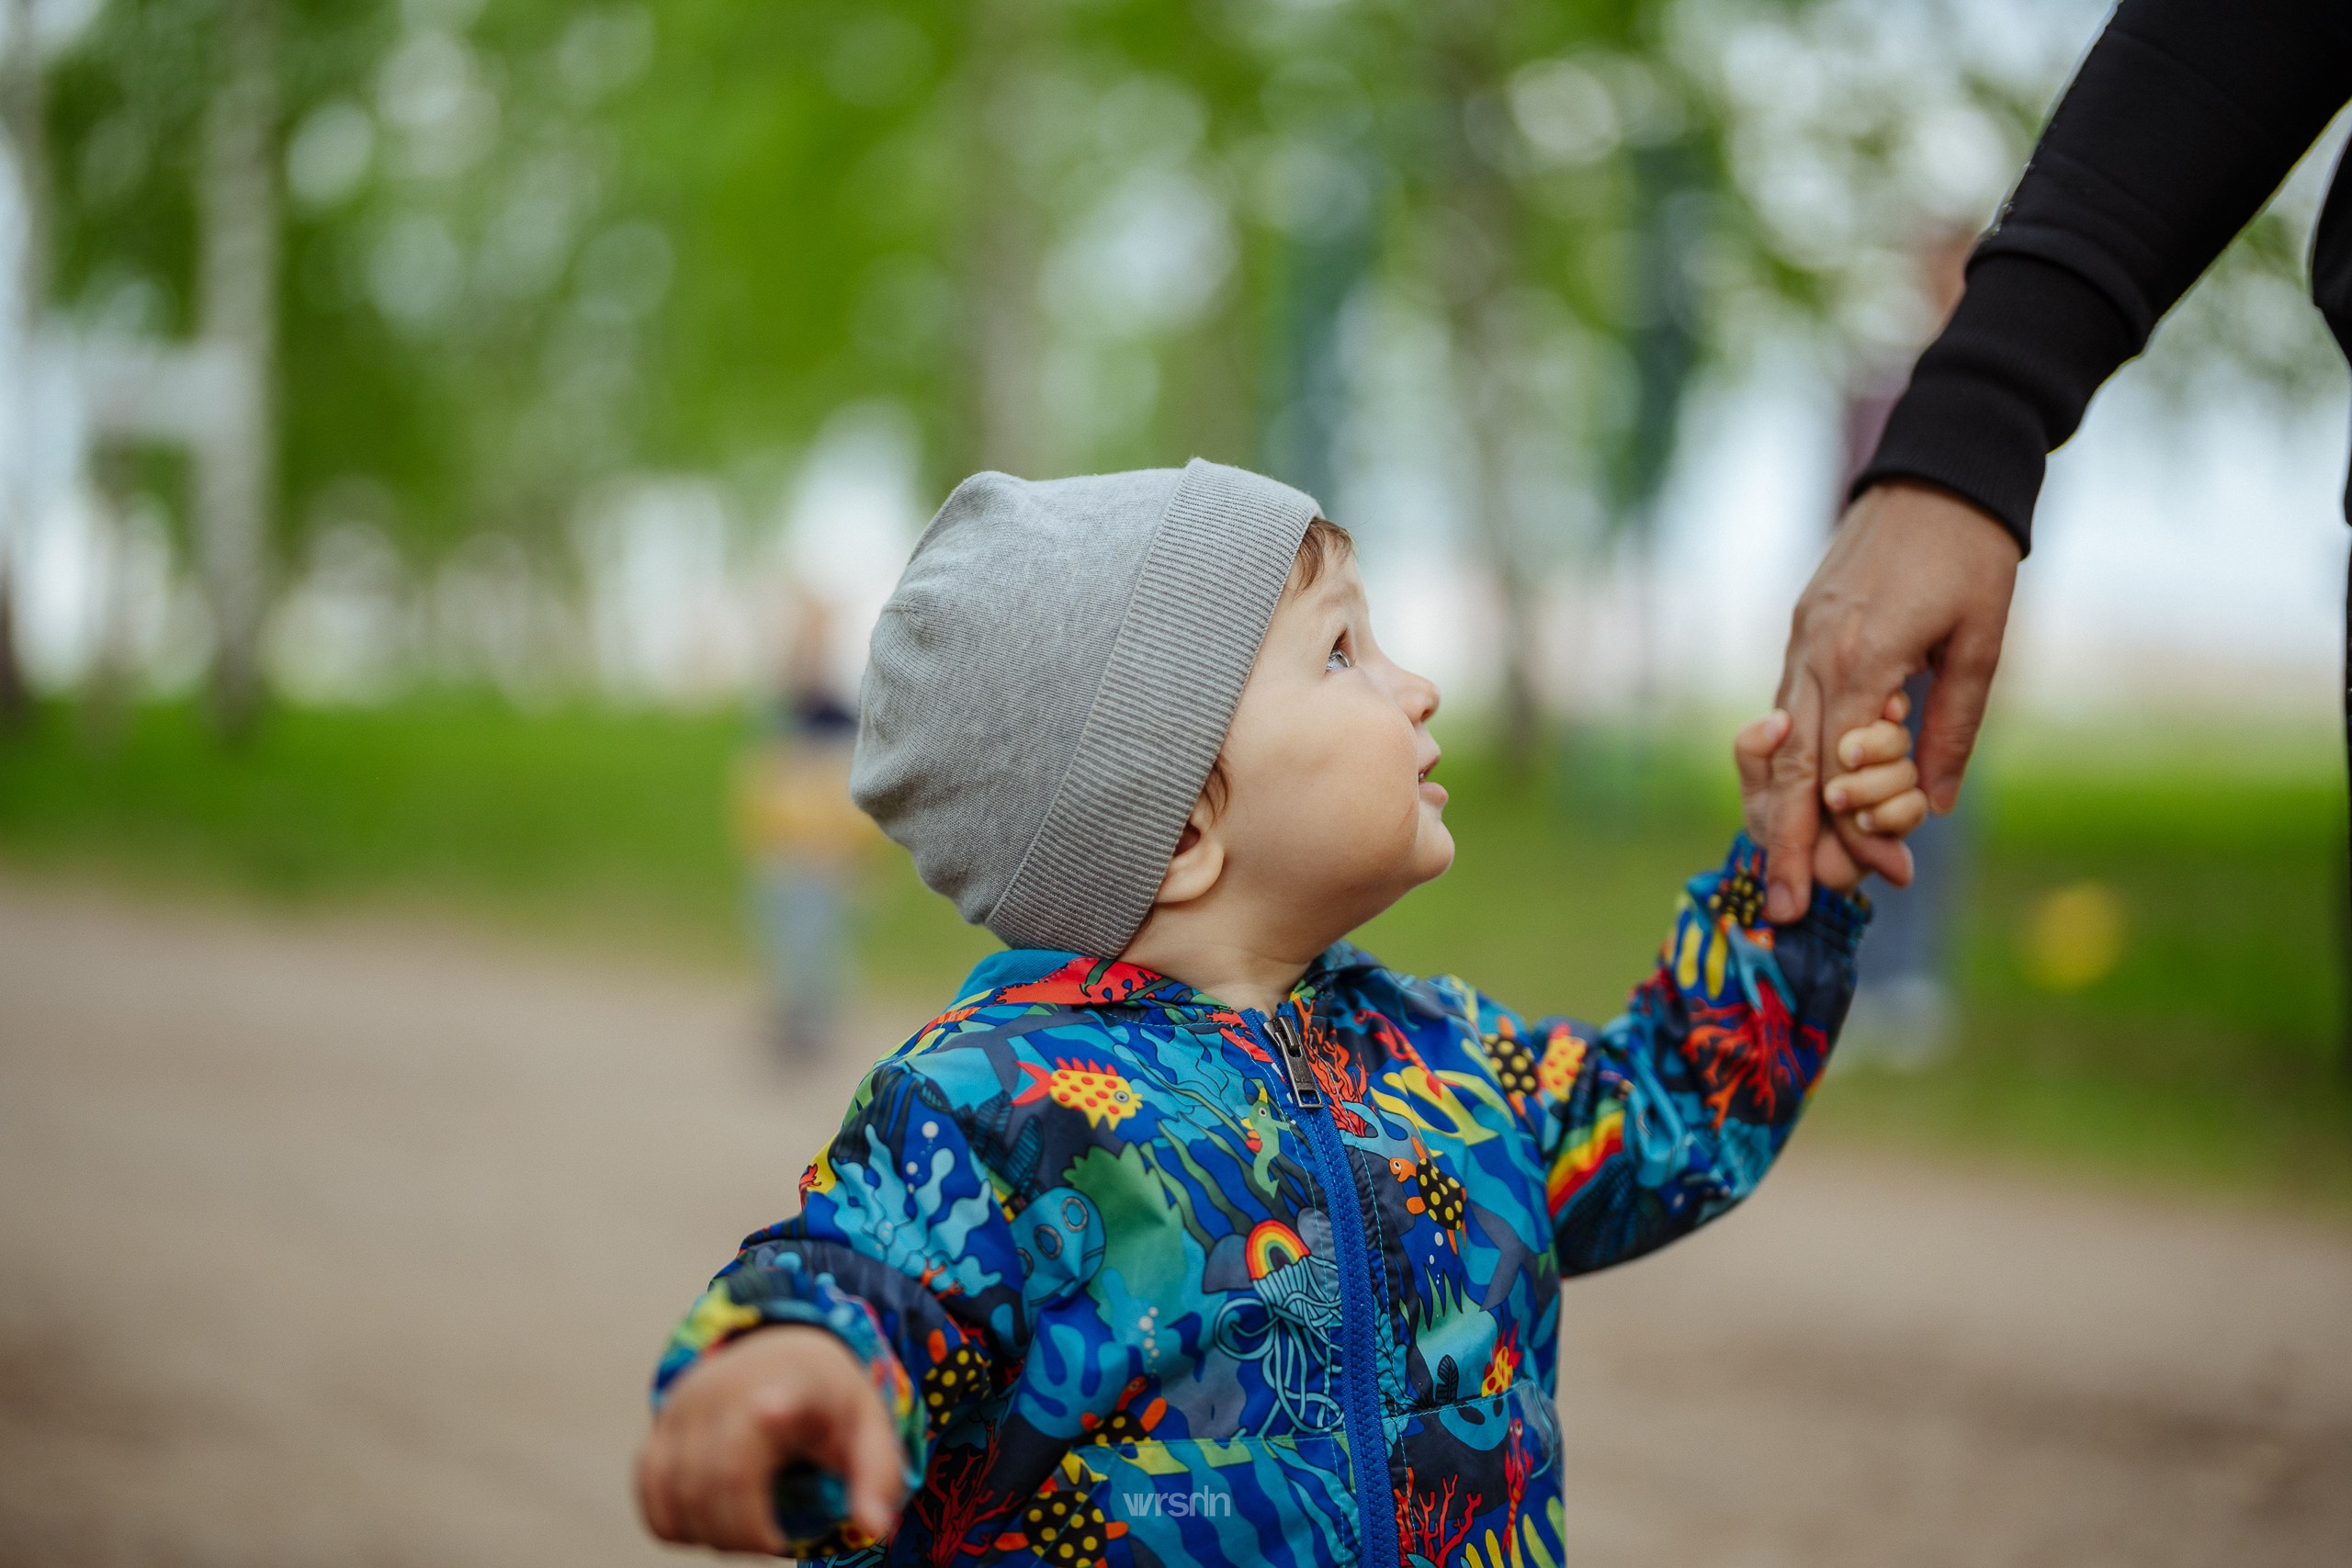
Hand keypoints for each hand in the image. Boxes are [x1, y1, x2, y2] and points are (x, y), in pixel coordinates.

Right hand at [636, 1325, 904, 1554]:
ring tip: (748, 1530)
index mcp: (791, 1385)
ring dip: (710, 1534)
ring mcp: (684, 1407)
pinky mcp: (658, 1428)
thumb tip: (873, 1530)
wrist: (780, 1355)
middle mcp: (727, 1390)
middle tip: (774, 1543)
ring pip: (677, 1494)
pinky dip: (675, 1524)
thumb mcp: (869, 1427)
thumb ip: (877, 1476)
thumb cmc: (829, 1403)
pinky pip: (651, 1494)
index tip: (770, 1410)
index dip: (768, 1411)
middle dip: (744, 1533)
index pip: (772, 1397)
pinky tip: (710, 1522)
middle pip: (719, 1478)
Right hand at [1763, 482, 2019, 919]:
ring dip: (1781, 814)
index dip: (1857, 832)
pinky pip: (1785, 713)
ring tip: (1788, 870)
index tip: (1888, 878)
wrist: (1935, 472)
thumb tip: (1930, 806)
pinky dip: (1789, 765)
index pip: (1839, 773)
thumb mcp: (1982, 642)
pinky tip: (1805, 800)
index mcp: (1860, 659)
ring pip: (1775, 748)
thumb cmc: (1972, 553)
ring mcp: (1799, 644)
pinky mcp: (1801, 634)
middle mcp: (1814, 656)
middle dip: (1787, 848)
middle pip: (1788, 773)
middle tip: (1787, 911)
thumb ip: (1953, 726)